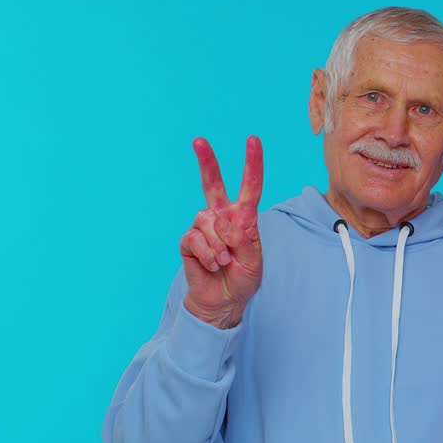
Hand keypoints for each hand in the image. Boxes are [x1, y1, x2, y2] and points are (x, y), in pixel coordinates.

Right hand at [179, 136, 264, 328]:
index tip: (253, 141)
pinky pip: (195, 239)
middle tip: (199, 140)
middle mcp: (222, 217)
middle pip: (213, 185)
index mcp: (244, 218)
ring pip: (207, 221)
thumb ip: (244, 242)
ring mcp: (203, 228)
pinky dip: (207, 255)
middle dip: (207, 162)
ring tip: (224, 263)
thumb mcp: (254, 263)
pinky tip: (211, 265)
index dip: (252, 164)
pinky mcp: (189, 241)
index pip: (250, 187)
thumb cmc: (242, 280)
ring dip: (218, 246)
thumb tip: (225, 222)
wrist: (222, 301)